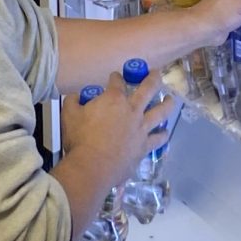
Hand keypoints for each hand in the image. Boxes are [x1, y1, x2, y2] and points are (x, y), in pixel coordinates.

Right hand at [61, 70, 174, 188]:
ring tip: (171, 100)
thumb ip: (72, 102)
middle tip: (156, 73)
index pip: (117, 82)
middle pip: (148, 89)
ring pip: (160, 112)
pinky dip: (162, 135)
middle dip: (152, 78)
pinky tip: (165, 133)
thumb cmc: (80, 139)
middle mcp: (132, 110)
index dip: (116, 77)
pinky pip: (158, 139)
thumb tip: (75, 96)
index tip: (115, 76)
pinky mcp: (144, 146)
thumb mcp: (69, 115)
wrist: (92, 167)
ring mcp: (141, 128)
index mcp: (114, 99)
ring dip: (167, 104)